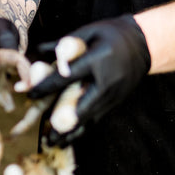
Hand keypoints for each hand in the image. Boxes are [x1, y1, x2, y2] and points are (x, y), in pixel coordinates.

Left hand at [29, 15, 150, 137]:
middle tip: (46, 135)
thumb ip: (64, 44)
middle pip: (81, 106)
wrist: (145, 44)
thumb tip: (39, 51)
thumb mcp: (90, 31)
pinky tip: (70, 137)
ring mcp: (113, 95)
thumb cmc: (114, 34)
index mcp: (97, 60)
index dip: (47, 86)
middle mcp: (106, 82)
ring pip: (90, 117)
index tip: (30, 93)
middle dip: (62, 122)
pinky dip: (83, 128)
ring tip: (55, 143)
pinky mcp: (116, 101)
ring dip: (72, 132)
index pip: (67, 76)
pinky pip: (97, 117)